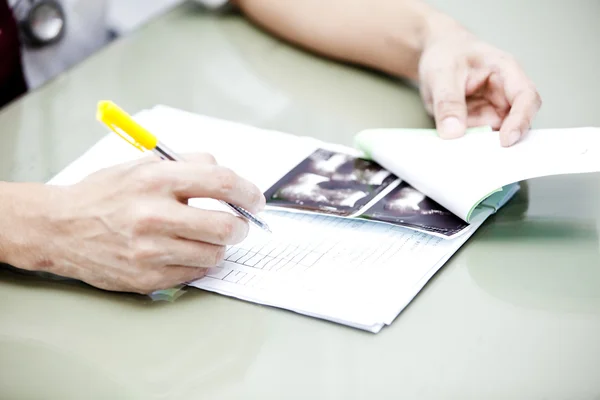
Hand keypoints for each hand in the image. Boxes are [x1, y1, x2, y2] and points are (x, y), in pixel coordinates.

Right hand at [2, 153, 264, 293]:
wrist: (59, 228)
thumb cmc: (105, 194)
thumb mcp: (141, 164)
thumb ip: (186, 164)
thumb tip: (227, 175)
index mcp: (156, 179)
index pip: (221, 182)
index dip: (248, 192)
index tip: (255, 200)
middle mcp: (153, 215)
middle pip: (226, 226)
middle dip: (241, 227)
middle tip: (238, 225)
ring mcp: (149, 251)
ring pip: (214, 254)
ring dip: (218, 246)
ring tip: (204, 238)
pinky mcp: (145, 278)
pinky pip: (193, 273)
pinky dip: (197, 263)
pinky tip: (182, 252)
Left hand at [418, 24, 541, 146]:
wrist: (436, 53)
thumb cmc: (446, 54)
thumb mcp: (441, 74)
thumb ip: (448, 102)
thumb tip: (453, 132)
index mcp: (505, 71)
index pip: (525, 96)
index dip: (520, 120)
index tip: (505, 140)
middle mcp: (505, 92)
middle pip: (517, 121)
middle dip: (504, 140)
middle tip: (484, 157)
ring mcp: (494, 108)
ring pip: (497, 134)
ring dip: (484, 145)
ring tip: (466, 153)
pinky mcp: (480, 120)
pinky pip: (480, 137)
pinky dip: (471, 145)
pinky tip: (459, 150)